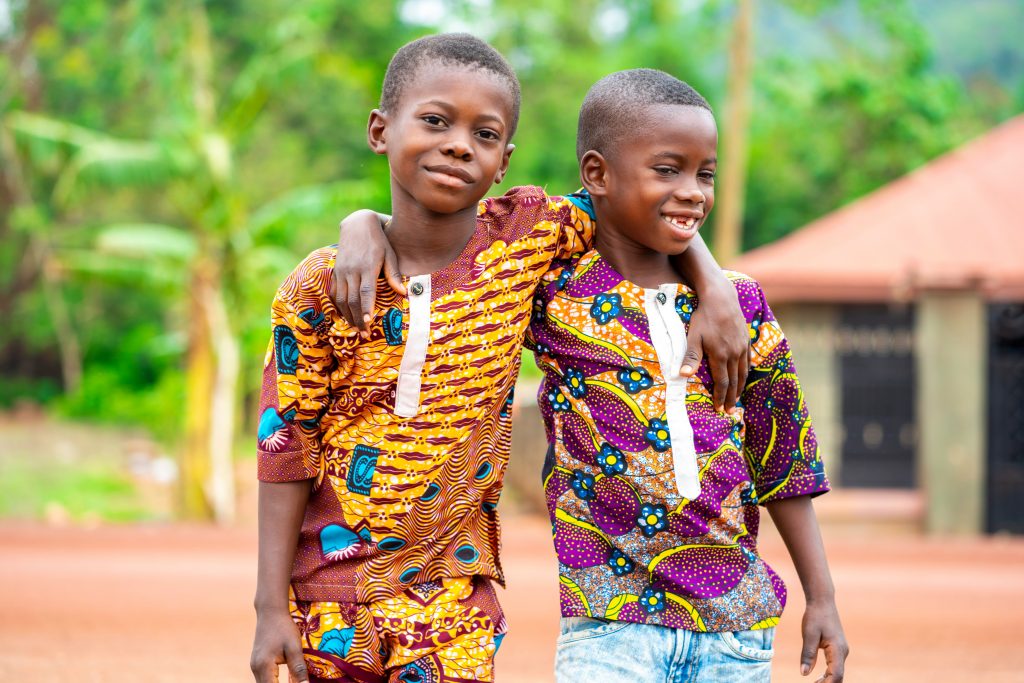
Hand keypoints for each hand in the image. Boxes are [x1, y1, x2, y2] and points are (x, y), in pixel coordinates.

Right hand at [250, 609, 308, 682]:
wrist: (270, 612)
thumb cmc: (284, 628)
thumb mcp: (294, 648)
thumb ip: (298, 669)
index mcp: (264, 666)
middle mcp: (256, 668)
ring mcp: (254, 666)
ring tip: (292, 682)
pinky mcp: (257, 663)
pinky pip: (263, 678)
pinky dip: (272, 682)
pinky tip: (283, 681)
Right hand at [332, 210, 402, 336]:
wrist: (358, 224)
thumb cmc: (379, 241)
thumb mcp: (390, 255)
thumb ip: (393, 275)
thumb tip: (403, 292)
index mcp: (367, 267)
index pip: (366, 292)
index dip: (366, 308)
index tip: (368, 322)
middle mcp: (352, 270)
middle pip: (353, 299)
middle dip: (358, 318)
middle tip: (364, 334)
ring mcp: (341, 271)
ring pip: (341, 298)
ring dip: (347, 316)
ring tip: (355, 328)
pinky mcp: (335, 271)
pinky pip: (334, 292)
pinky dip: (338, 306)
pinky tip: (345, 315)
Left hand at [682, 281, 747, 412]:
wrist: (721, 298)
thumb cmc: (703, 317)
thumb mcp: (693, 336)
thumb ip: (690, 356)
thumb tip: (683, 375)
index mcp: (721, 355)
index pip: (722, 382)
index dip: (721, 397)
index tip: (719, 409)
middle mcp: (734, 353)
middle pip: (734, 381)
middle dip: (732, 398)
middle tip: (730, 412)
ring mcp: (742, 346)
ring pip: (742, 372)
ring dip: (740, 388)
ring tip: (737, 399)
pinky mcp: (745, 339)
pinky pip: (747, 361)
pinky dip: (745, 373)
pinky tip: (743, 377)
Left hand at [800, 599, 848, 682]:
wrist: (822, 602)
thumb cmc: (815, 616)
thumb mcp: (808, 634)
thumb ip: (807, 654)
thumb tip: (804, 674)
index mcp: (837, 649)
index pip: (835, 674)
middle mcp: (843, 652)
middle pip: (838, 676)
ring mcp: (842, 650)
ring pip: (837, 672)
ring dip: (827, 680)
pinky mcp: (838, 648)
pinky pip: (836, 665)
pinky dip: (828, 674)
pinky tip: (819, 678)